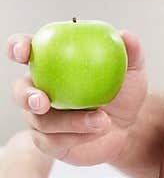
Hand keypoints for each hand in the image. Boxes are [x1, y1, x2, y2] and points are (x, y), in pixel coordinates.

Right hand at [7, 29, 148, 168]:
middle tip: (44, 101)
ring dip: (69, 121)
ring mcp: (41, 118)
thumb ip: (129, 51)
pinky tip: (97, 131)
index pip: (26, 50)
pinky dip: (77, 136)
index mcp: (51, 63)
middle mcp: (40, 89)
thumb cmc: (124, 92)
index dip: (17, 47)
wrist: (130, 128)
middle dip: (26, 95)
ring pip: (41, 121)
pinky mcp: (48, 142)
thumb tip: (125, 35)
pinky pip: (53, 142)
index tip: (23, 50)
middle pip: (20, 90)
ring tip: (101, 119)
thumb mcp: (132, 71)